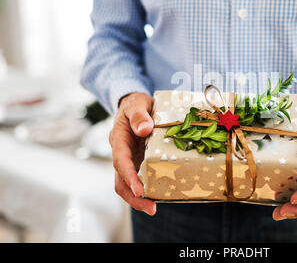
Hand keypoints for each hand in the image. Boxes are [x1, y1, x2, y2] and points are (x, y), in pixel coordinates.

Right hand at [110, 92, 156, 215]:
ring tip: (155, 207)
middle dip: (133, 197)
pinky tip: (163, 193)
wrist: (136, 105)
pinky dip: (150, 187)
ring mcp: (131, 160)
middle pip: (121, 181)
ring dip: (140, 197)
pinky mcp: (140, 162)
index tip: (139, 190)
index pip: (120, 161)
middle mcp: (122, 153)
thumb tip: (145, 129)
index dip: (129, 177)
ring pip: (129, 184)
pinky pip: (142, 178)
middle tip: (151, 208)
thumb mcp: (136, 103)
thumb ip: (139, 115)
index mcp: (118, 140)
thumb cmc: (135, 104)